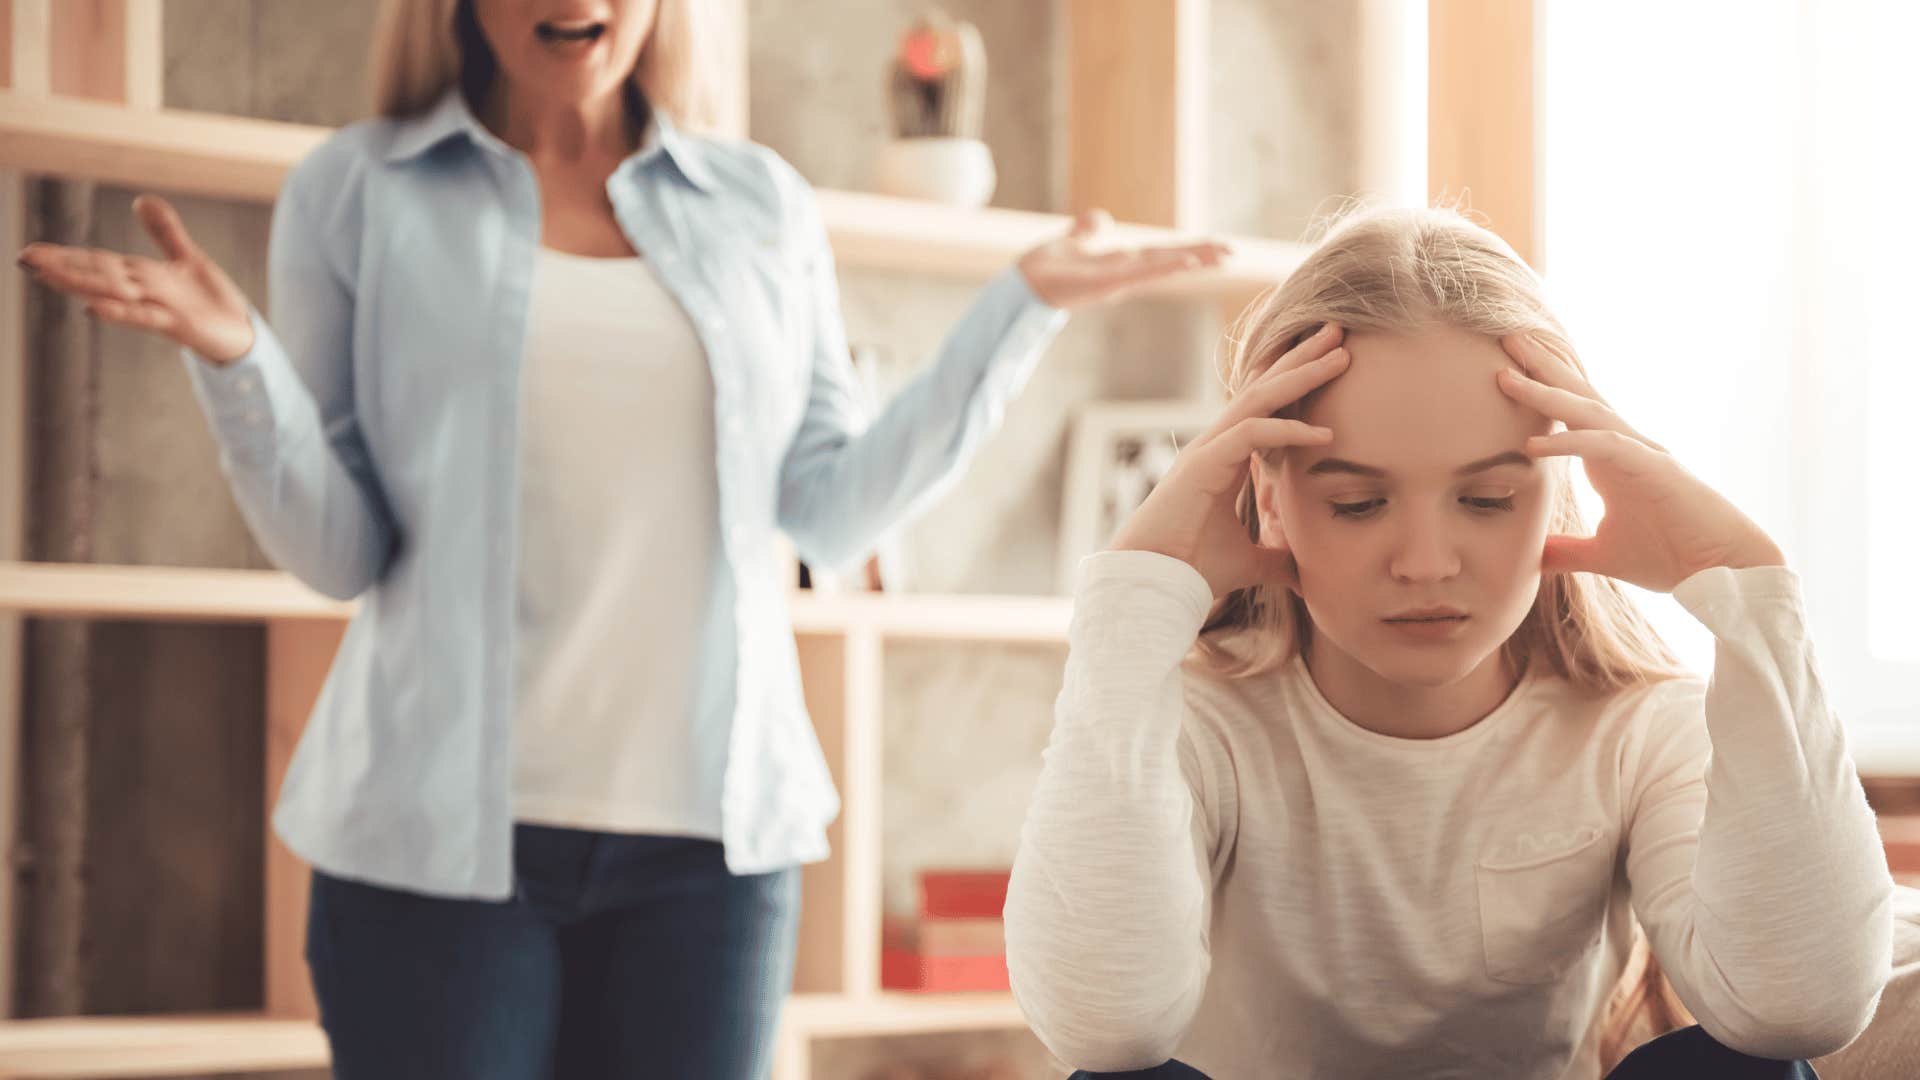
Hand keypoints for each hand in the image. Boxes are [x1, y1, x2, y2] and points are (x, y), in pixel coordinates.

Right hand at [16, 195, 255, 364]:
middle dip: (62, 266)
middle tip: (24, 259)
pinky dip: (120, 312)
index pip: (97, 261)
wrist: (243, 334)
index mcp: (142, 275)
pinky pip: (143, 317)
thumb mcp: (189, 258)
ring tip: (47, 275)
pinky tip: (92, 308)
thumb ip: (164, 231)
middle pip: (98, 274)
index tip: (29, 252)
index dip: (65, 255)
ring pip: (114, 292)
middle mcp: (143, 291)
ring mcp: (158, 308)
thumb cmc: (212, 301)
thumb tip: (141, 199)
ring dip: (82, 284)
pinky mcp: (176, 324)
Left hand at [1017, 208, 1230, 308]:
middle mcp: (1124, 273)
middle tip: (1232, 253)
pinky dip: (1166, 268)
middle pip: (1169, 260)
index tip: (1214, 248)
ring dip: (1192, 261)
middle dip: (1200, 256)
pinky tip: (1188, 264)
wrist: (1021, 284)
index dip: (1187, 250)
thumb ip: (1087, 231)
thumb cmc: (1042, 268)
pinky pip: (1143, 274)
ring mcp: (1118, 280)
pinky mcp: (1108, 285)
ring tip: (1222, 256)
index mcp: (1119, 264)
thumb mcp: (1070, 242)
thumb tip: (1101, 218)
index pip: (1161, 254)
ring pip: (1163, 267)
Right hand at [1110, 324, 1348, 596]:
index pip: (1266, 407)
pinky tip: (1324, 434)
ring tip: (1339, 355)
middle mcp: (1217, 444)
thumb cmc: (1194, 568)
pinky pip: (1251, 433)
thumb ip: (1277, 558)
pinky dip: (1288, 430)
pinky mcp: (1205, 464)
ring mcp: (1209, 449)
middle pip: (1264, 388)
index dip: (1297, 383)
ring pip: (1259, 398)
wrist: (1156, 582)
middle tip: (1338, 333)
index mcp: (1225, 457)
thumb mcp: (1250, 562)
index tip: (1332, 362)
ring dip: (1300, 374)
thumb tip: (1305, 571)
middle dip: (1302, 359)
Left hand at [1496, 333, 1785, 591]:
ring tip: (1506, 377)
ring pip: (1588, 412)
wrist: (1724, 572)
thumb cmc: (1673, 558)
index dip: (1543, 389)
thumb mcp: (1605, 555)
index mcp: (1612, 460)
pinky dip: (1569, 442)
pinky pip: (1604, 447)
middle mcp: (1625, 447)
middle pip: (1579, 397)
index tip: (1506, 369)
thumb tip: (1534, 557)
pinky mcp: (1653, 470)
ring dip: (1547, 392)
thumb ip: (1569, 551)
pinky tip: (1532, 443)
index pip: (1573, 414)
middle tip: (1508, 339)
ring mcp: (1641, 454)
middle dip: (1544, 368)